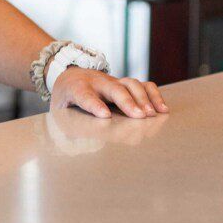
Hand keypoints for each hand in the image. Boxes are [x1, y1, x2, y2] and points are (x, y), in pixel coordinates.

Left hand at [51, 66, 168, 118]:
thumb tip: (77, 148)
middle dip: (126, 101)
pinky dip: (154, 95)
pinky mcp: (125, 83)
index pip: (85, 95)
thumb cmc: (66, 98)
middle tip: (138, 116)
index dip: (94, 104)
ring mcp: (113, 81)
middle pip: (113, 88)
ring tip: (152, 114)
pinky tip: (162, 109)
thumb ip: (68, 126)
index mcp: (77, 89)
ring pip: (130, 83)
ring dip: (143, 98)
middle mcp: (97, 82)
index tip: (104, 115)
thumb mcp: (60, 111)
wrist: (69, 74)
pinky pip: (143, 84)